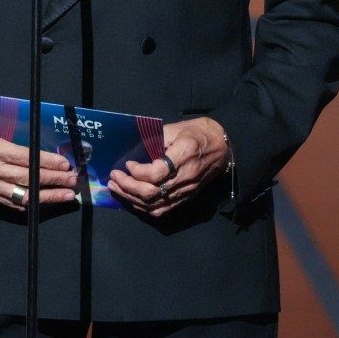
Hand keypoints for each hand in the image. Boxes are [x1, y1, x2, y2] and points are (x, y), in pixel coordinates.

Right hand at [0, 112, 76, 210]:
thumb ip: (20, 126)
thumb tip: (49, 133)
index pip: (25, 158)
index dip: (47, 163)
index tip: (65, 164)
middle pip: (27, 179)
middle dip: (54, 180)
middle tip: (72, 180)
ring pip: (22, 196)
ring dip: (48, 197)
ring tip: (67, 195)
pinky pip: (14, 204)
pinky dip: (34, 204)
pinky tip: (49, 200)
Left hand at [108, 116, 229, 216]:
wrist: (225, 145)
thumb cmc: (200, 132)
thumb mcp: (177, 128)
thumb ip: (155, 138)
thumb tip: (134, 148)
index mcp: (184, 156)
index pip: (156, 174)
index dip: (137, 172)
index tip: (127, 164)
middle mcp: (185, 177)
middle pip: (152, 193)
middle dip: (128, 187)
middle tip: (114, 177)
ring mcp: (186, 191)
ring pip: (155, 205)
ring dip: (132, 199)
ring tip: (116, 188)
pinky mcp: (187, 197)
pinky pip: (163, 210)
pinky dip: (144, 207)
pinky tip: (132, 199)